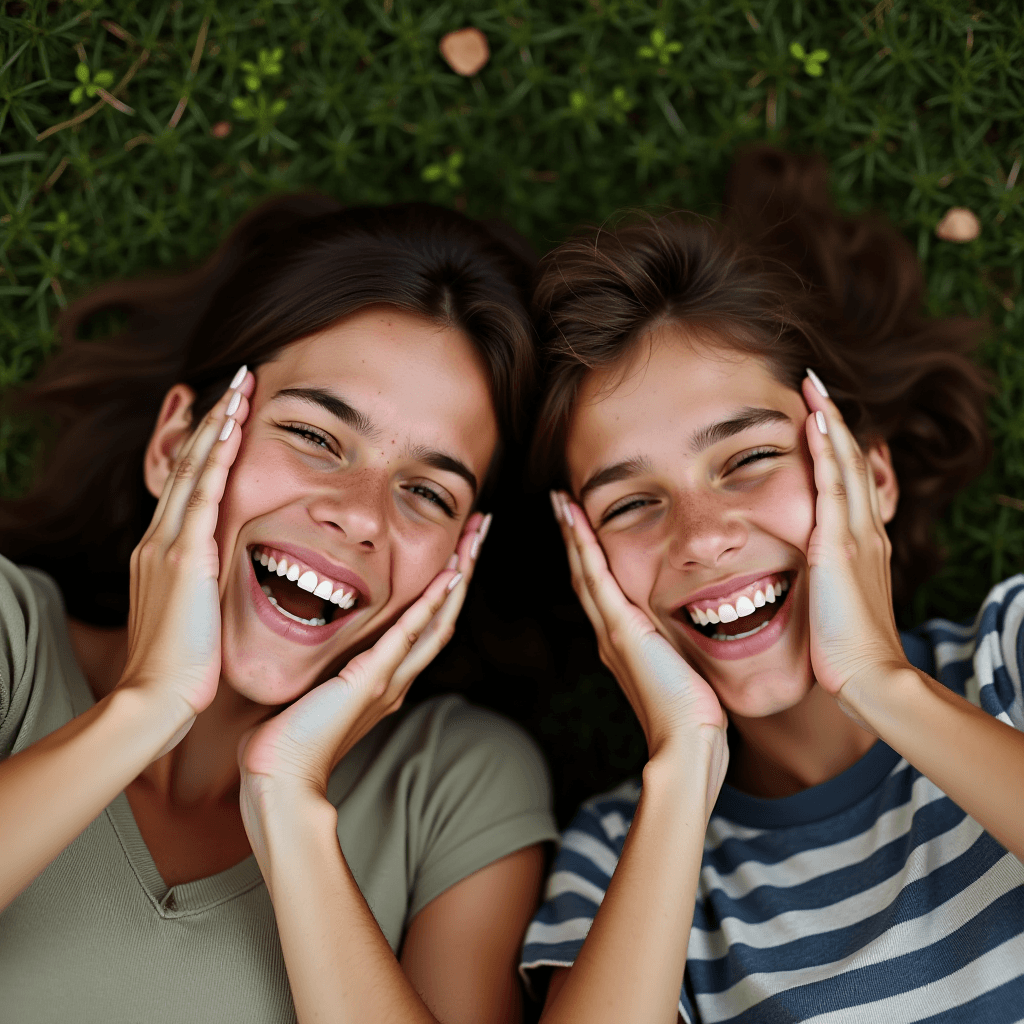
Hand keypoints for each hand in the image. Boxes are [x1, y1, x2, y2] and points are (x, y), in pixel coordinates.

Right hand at [117, 368, 252, 732]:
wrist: (157, 699)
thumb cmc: (181, 668)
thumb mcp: (191, 614)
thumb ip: (200, 587)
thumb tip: (215, 579)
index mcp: (164, 552)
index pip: (187, 483)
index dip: (207, 446)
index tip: (229, 413)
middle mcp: (161, 539)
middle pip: (186, 462)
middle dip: (213, 419)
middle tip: (236, 379)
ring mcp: (170, 545)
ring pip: (194, 467)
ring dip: (219, 424)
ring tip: (240, 385)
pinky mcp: (185, 557)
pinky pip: (204, 493)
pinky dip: (219, 457)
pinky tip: (234, 426)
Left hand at [236, 512, 490, 809]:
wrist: (280, 779)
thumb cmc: (287, 740)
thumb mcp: (314, 691)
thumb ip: (327, 669)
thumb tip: (317, 650)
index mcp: (386, 680)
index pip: (426, 624)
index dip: (445, 587)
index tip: (456, 550)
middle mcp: (397, 679)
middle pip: (445, 616)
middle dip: (465, 569)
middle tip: (481, 530)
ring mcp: (389, 680)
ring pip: (438, 620)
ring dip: (459, 576)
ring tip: (474, 540)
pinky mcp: (371, 680)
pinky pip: (408, 635)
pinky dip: (430, 604)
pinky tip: (448, 576)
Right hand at [551, 492, 727, 802]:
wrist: (686, 742)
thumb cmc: (693, 715)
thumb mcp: (685, 670)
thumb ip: (679, 647)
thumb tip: (695, 631)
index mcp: (622, 643)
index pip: (600, 589)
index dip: (589, 556)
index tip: (583, 526)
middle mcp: (609, 634)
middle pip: (583, 575)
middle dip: (572, 538)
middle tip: (562, 503)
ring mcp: (611, 631)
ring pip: (584, 571)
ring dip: (572, 534)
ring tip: (562, 502)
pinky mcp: (621, 629)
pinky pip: (596, 578)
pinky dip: (583, 546)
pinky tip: (574, 520)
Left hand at [802, 374, 909, 721]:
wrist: (868, 676)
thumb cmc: (847, 649)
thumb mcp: (837, 601)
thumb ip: (827, 578)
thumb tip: (810, 571)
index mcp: (862, 543)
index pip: (848, 481)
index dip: (836, 445)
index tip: (817, 414)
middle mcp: (864, 531)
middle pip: (852, 460)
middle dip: (834, 419)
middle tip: (815, 383)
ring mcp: (855, 535)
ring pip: (845, 463)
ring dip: (830, 421)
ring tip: (814, 384)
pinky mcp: (840, 545)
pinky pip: (832, 485)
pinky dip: (826, 450)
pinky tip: (815, 421)